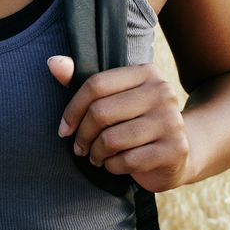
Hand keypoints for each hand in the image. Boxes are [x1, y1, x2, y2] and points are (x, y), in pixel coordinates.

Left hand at [47, 55, 188, 192]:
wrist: (176, 152)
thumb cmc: (136, 121)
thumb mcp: (115, 99)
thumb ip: (85, 82)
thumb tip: (53, 63)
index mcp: (146, 73)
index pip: (96, 85)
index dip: (73, 109)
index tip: (64, 128)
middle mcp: (162, 92)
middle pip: (101, 112)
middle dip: (82, 135)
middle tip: (79, 147)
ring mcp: (171, 121)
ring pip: (112, 139)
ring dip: (96, 153)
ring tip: (97, 156)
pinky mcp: (174, 149)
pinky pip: (127, 161)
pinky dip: (113, 167)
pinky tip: (115, 164)